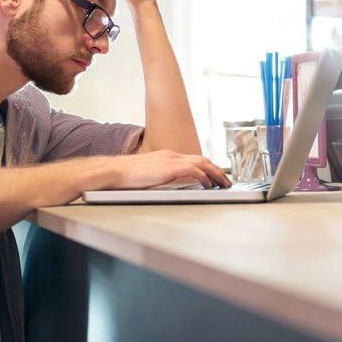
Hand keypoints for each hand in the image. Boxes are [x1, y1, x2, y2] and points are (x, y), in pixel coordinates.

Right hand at [107, 150, 231, 189]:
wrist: (115, 171)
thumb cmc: (126, 176)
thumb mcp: (147, 175)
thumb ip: (160, 177)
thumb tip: (167, 185)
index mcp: (166, 157)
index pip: (193, 159)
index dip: (207, 167)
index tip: (215, 176)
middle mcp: (171, 155)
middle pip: (202, 159)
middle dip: (217, 170)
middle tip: (226, 180)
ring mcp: (171, 160)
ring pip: (202, 163)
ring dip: (216, 173)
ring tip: (224, 183)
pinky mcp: (169, 168)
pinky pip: (194, 170)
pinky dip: (204, 177)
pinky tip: (209, 185)